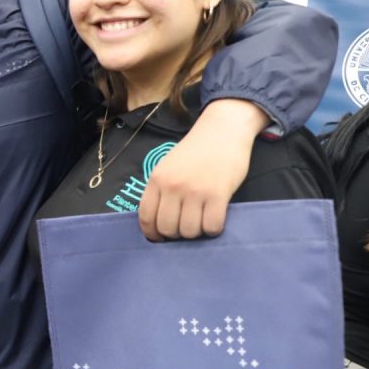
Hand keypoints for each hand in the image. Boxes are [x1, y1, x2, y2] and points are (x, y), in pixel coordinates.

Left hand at [139, 99, 264, 240]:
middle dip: (176, 234)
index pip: (146, 217)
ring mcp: (195, 191)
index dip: (152, 233)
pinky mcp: (218, 194)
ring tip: (201, 221)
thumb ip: (160, 190)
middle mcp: (173, 187)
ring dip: (196, 232)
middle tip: (185, 227)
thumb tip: (156, 221)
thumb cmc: (195, 151)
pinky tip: (215, 219)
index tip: (160, 238)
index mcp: (157, 180)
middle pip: (167, 228)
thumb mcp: (167, 167)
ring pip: (189, 231)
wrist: (222, 131)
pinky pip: (212, 226)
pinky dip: (213, 229)